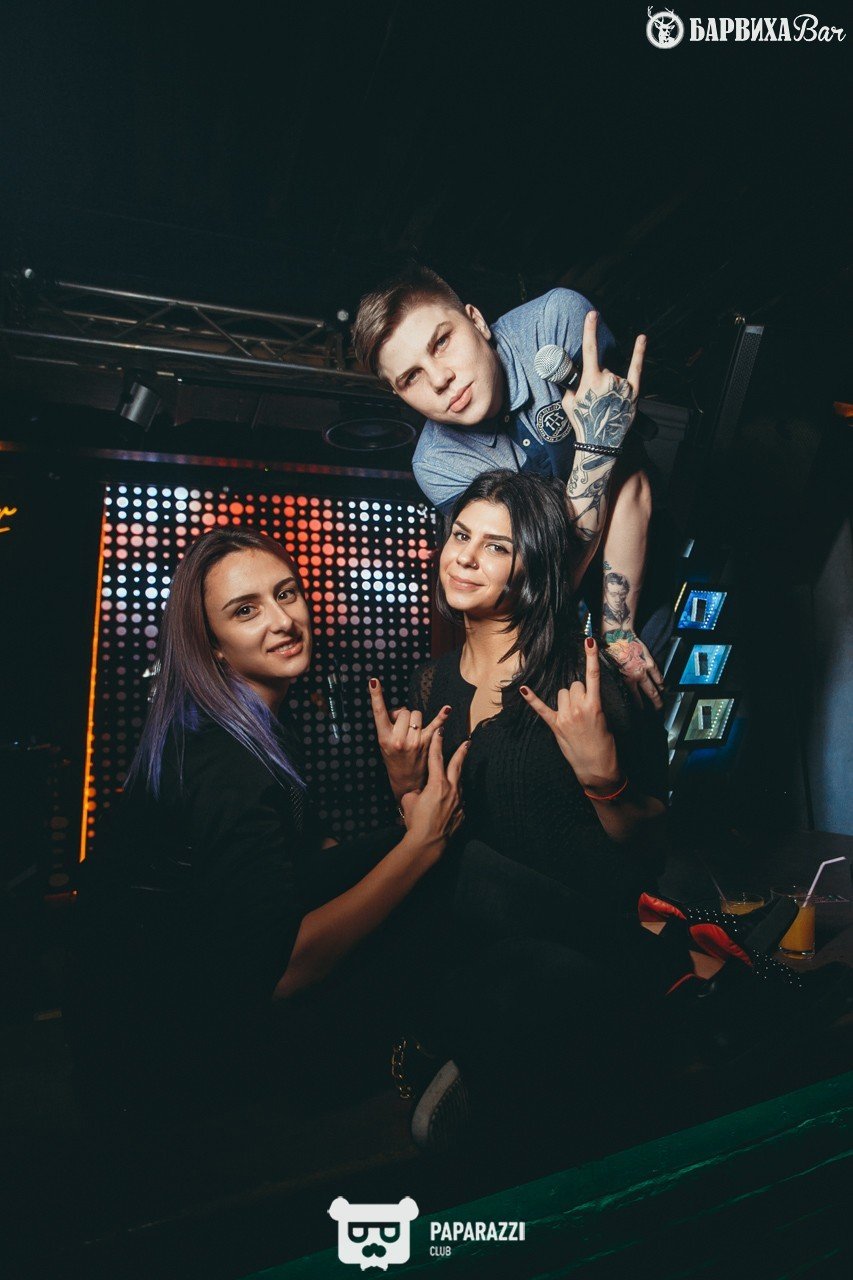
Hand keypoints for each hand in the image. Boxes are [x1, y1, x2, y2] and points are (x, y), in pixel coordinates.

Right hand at [368, 678, 449, 801]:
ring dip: (415, 719)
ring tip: (412, 732)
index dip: (376, 696)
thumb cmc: (394, 759)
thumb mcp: (384, 742)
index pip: (379, 712)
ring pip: (416, 714)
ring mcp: (414, 742)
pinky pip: (435, 725)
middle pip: (403, 712)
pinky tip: (447, 708)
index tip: (374, 681)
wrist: (407, 781)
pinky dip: (442, 716)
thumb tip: (401, 711)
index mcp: (384, 738)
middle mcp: (398, 739)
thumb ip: (390, 724)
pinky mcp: (427, 744)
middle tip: (401, 728)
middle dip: (403, 715)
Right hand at [400, 729, 467, 853]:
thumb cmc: (416, 822)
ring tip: (458, 769)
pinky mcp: (461, 814)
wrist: (428, 843)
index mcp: (436, 784)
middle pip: (457, 766)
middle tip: (467, 742)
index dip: (437, 743)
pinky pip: (460, 800)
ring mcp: (458, 802)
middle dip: (461, 752)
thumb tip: (419, 792)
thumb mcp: (409, 801)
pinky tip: (453, 798)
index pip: (436, 758)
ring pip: (460, 783)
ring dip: (458, 776)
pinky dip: (456, 796)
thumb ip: (416, 791)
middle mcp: (451, 790)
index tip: (440, 731)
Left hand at [520, 637, 620, 793]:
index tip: (590, 640)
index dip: (592, 657)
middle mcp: (578, 708)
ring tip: (573, 715)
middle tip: (583, 708)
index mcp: (594, 706)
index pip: (592, 676)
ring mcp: (565, 717)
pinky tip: (524, 689)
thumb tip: (584, 694)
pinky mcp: (556, 726)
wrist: (598, 769)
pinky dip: (532, 699)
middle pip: (573, 685)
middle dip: (578, 691)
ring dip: (566, 699)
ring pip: (561, 693)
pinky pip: (542, 709)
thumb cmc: (606, 746)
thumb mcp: (605, 721)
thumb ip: (593, 704)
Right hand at [562, 311, 645, 452]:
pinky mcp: (634, 392)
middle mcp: (609, 379)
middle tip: (594, 401)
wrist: (600, 443)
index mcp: (591, 380)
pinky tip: (641, 338)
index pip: (590, 349)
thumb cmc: (582, 423)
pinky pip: (637, 368)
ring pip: (614, 375)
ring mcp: (623, 385)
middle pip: (603, 369)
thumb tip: (575, 374)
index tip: (593, 314)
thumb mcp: (569, 402)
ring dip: (610, 385)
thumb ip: (573, 384)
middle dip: (597, 381)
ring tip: (606, 404)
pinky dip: (638, 353)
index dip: (590, 330)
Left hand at [603, 635, 663, 708]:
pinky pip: (658, 675)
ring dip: (659, 695)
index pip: (634, 698)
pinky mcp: (649, 661)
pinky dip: (661, 681)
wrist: (617, 634)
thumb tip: (616, 688)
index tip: (640, 712)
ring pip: (655, 686)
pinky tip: (662, 686)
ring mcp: (644, 669)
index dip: (638, 707)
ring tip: (661, 701)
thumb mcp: (608, 668)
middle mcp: (635, 676)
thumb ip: (615, 679)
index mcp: (624, 679)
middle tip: (656, 711)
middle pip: (648, 695)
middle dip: (653, 705)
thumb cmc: (609, 649)